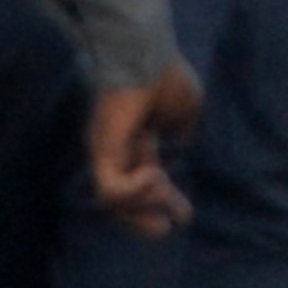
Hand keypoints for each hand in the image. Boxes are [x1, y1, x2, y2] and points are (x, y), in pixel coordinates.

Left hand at [84, 67, 204, 237]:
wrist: (146, 59)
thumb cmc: (166, 80)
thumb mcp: (186, 113)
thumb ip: (183, 136)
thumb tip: (184, 151)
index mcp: (136, 138)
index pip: (145, 177)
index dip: (164, 199)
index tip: (184, 215)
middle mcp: (117, 148)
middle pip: (125, 198)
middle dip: (146, 218)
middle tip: (167, 228)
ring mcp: (106, 153)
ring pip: (116, 201)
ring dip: (146, 203)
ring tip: (163, 187)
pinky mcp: (101, 154)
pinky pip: (113, 191)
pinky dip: (136, 191)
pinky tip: (154, 176)